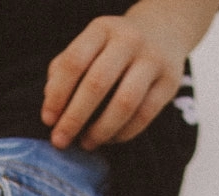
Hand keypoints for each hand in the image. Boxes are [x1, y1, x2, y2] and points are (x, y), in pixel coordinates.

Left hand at [42, 3, 197, 150]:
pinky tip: (109, 139)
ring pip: (124, 103)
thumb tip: (50, 105)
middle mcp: (128, 40)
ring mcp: (152, 60)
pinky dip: (123, 133)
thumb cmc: (113, 48)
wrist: (164, 31)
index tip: (48, 121)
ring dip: (101, 130)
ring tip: (86, 143)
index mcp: (102, 29)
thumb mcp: (89, 46)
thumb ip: (64, 69)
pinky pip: (144, 115)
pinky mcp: (170, 82)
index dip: (57, 95)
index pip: (74, 62)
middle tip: (61, 141)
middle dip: (74, 118)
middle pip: (97, 83)